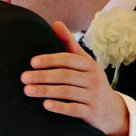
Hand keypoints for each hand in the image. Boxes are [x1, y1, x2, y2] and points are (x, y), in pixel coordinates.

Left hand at [22, 21, 129, 135]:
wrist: (112, 111)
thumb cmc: (92, 82)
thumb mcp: (85, 63)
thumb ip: (70, 44)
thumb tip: (55, 23)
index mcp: (90, 65)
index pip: (68, 59)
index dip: (50, 60)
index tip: (32, 62)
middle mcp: (93, 79)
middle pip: (65, 76)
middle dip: (43, 76)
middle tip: (23, 77)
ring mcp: (93, 97)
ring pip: (67, 92)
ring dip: (45, 91)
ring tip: (27, 91)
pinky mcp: (92, 113)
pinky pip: (74, 109)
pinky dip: (60, 107)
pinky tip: (45, 105)